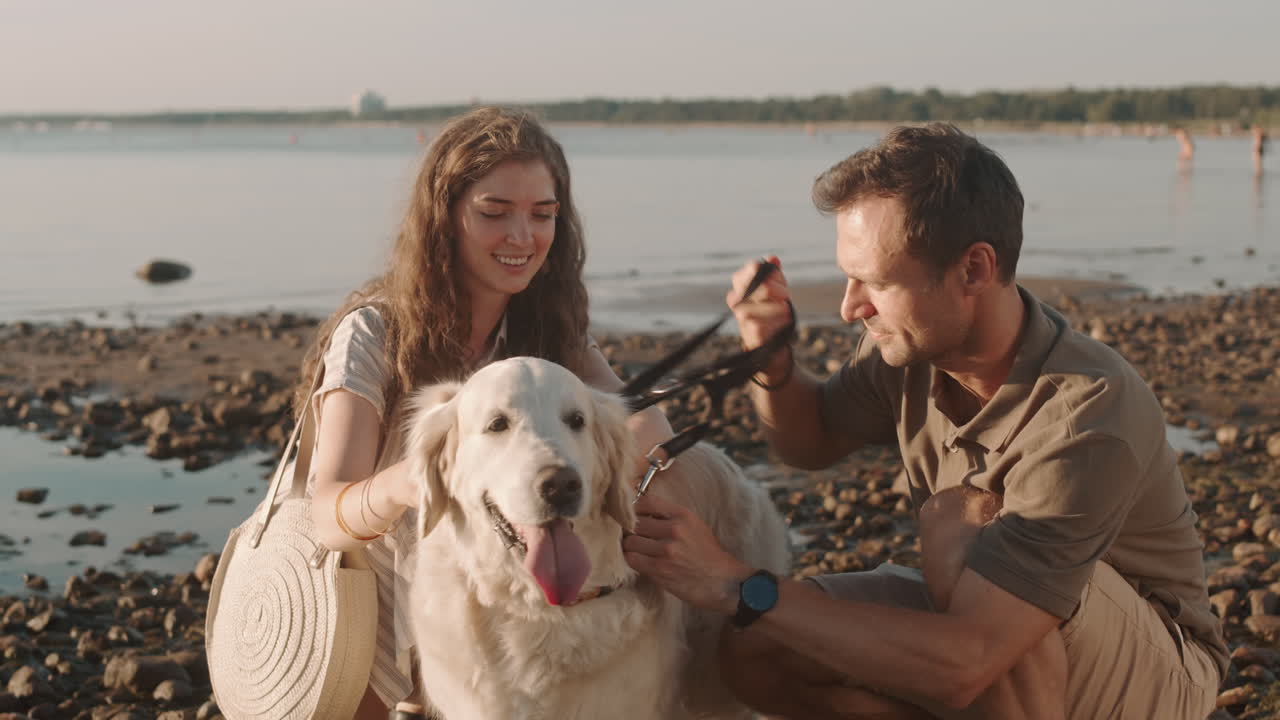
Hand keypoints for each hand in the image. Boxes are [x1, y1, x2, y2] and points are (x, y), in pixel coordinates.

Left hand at [623, 492, 751, 614]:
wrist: (722, 582)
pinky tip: (641, 561)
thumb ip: (671, 517)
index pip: (646, 502)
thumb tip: (642, 513)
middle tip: (635, 536)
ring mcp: (666, 550)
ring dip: (631, 547)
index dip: (634, 508)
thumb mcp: (695, 525)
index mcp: (683, 515)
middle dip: (631, 530)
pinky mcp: (659, 570)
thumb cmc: (708, 554)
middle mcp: (674, 530)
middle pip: (635, 523)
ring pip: (630, 542)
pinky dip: (633, 560)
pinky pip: (632, 559)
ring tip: (638, 550)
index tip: (632, 515)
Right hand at [727, 255, 793, 353]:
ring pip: (766, 302)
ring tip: (786, 311)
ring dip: (781, 306)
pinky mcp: (750, 332)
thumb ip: (773, 274)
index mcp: (740, 284)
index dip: (772, 273)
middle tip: (786, 297)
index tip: (780, 281)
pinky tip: (783, 323)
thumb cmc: (770, 313)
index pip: (754, 267)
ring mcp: (741, 316)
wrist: (768, 345)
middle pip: (764, 284)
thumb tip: (773, 258)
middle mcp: (736, 299)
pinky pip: (770, 320)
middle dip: (780, 290)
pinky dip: (781, 321)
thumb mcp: (774, 290)